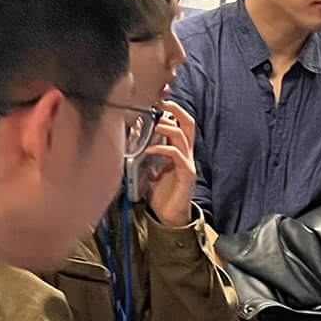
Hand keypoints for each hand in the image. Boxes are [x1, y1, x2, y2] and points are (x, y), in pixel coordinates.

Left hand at [142, 101, 198, 226]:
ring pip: (182, 135)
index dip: (174, 111)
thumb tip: (131, 141)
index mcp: (179, 152)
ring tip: (153, 127)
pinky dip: (162, 148)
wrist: (170, 217)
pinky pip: (176, 154)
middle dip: (176, 111)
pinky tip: (149, 150)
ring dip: (166, 128)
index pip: (182, 124)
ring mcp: (187, 164)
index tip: (160, 102)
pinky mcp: (186, 174)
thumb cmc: (160, 194)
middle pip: (189, 124)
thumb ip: (146, 156)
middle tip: (162, 104)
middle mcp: (186, 155)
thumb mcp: (150, 170)